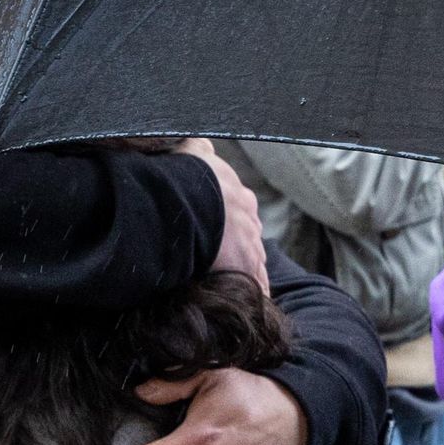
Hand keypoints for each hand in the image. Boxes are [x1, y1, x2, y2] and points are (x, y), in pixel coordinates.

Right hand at [176, 138, 267, 293]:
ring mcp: (251, 245)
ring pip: (255, 264)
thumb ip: (199, 149)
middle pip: (251, 241)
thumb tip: (199, 141)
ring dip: (248, 274)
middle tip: (231, 264)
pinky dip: (254, 293)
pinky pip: (255, 284)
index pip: (243, 216)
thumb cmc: (188, 175)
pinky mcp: (246, 267)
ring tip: (243, 289)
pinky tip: (253, 304)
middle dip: (243, 252)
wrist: (192, 198)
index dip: (234, 228)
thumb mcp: (195, 153)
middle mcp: (251, 221)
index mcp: (240, 196)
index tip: (227, 237)